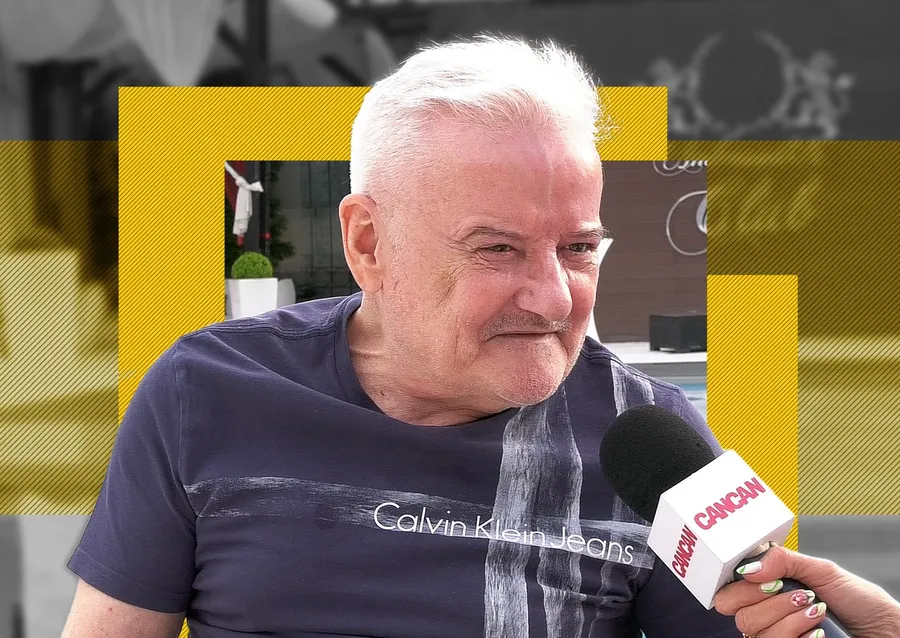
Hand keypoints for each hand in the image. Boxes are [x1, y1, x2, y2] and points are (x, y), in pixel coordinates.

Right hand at [714, 544, 899, 636]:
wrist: (887, 630)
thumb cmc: (860, 602)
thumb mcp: (823, 571)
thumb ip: (783, 562)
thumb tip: (750, 567)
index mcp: (767, 595)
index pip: (728, 595)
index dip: (740, 587)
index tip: (765, 579)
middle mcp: (769, 620)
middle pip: (740, 617)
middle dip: (770, 602)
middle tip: (798, 594)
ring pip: (757, 635)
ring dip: (790, 619)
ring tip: (816, 611)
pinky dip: (799, 635)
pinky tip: (818, 631)